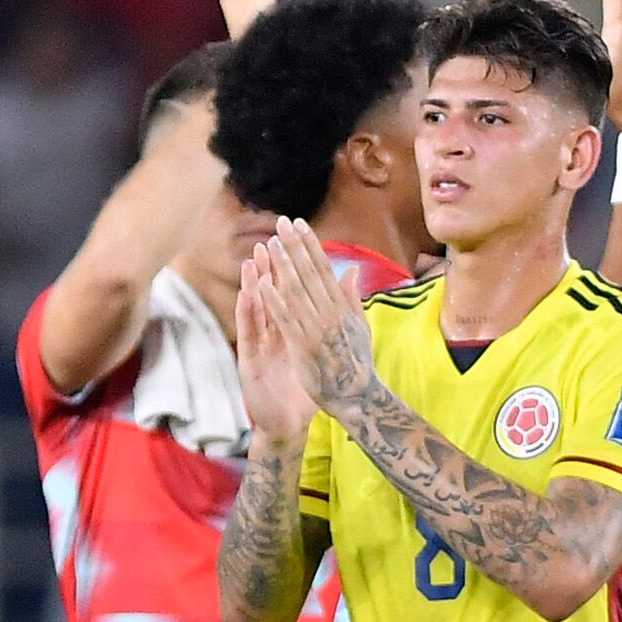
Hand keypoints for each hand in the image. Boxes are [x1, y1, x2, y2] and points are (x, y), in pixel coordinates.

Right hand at [235, 247, 317, 451]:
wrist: (287, 424)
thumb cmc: (302, 391)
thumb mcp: (314, 356)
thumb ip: (323, 330)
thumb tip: (336, 309)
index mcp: (289, 331)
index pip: (290, 297)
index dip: (292, 273)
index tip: (296, 248)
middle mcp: (271, 335)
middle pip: (270, 298)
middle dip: (270, 270)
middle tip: (270, 242)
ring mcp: (258, 347)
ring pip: (255, 311)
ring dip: (253, 285)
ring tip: (253, 260)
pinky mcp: (248, 361)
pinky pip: (248, 334)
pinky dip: (248, 313)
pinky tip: (248, 294)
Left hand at [251, 219, 376, 420]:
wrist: (357, 398)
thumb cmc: (357, 364)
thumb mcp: (360, 327)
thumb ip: (353, 298)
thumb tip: (353, 270)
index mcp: (342, 307)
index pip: (323, 269)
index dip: (310, 245)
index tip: (298, 224)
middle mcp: (331, 314)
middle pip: (309, 274)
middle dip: (294, 247)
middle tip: (280, 223)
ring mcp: (317, 330)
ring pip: (296, 292)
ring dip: (282, 267)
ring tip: (270, 244)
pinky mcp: (303, 347)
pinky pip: (286, 321)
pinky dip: (274, 302)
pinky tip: (261, 285)